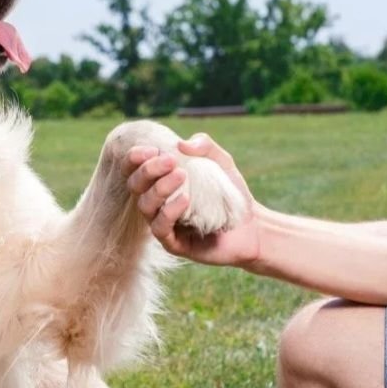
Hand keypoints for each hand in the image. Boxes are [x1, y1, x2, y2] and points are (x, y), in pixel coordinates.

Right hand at [123, 133, 260, 267]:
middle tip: (171, 161)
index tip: (153, 149)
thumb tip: (181, 144)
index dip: (135, 158)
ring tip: (182, 175)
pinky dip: (169, 211)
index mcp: (160, 182)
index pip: (134, 169)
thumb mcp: (222, 162)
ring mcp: (163, 224)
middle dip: (148, 170)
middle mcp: (157, 203)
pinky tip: (186, 199)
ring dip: (160, 188)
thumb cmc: (231, 193)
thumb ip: (205, 146)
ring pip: (144, 206)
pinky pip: (160, 228)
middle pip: (135, 185)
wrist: (252, 226)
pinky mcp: (173, 243)